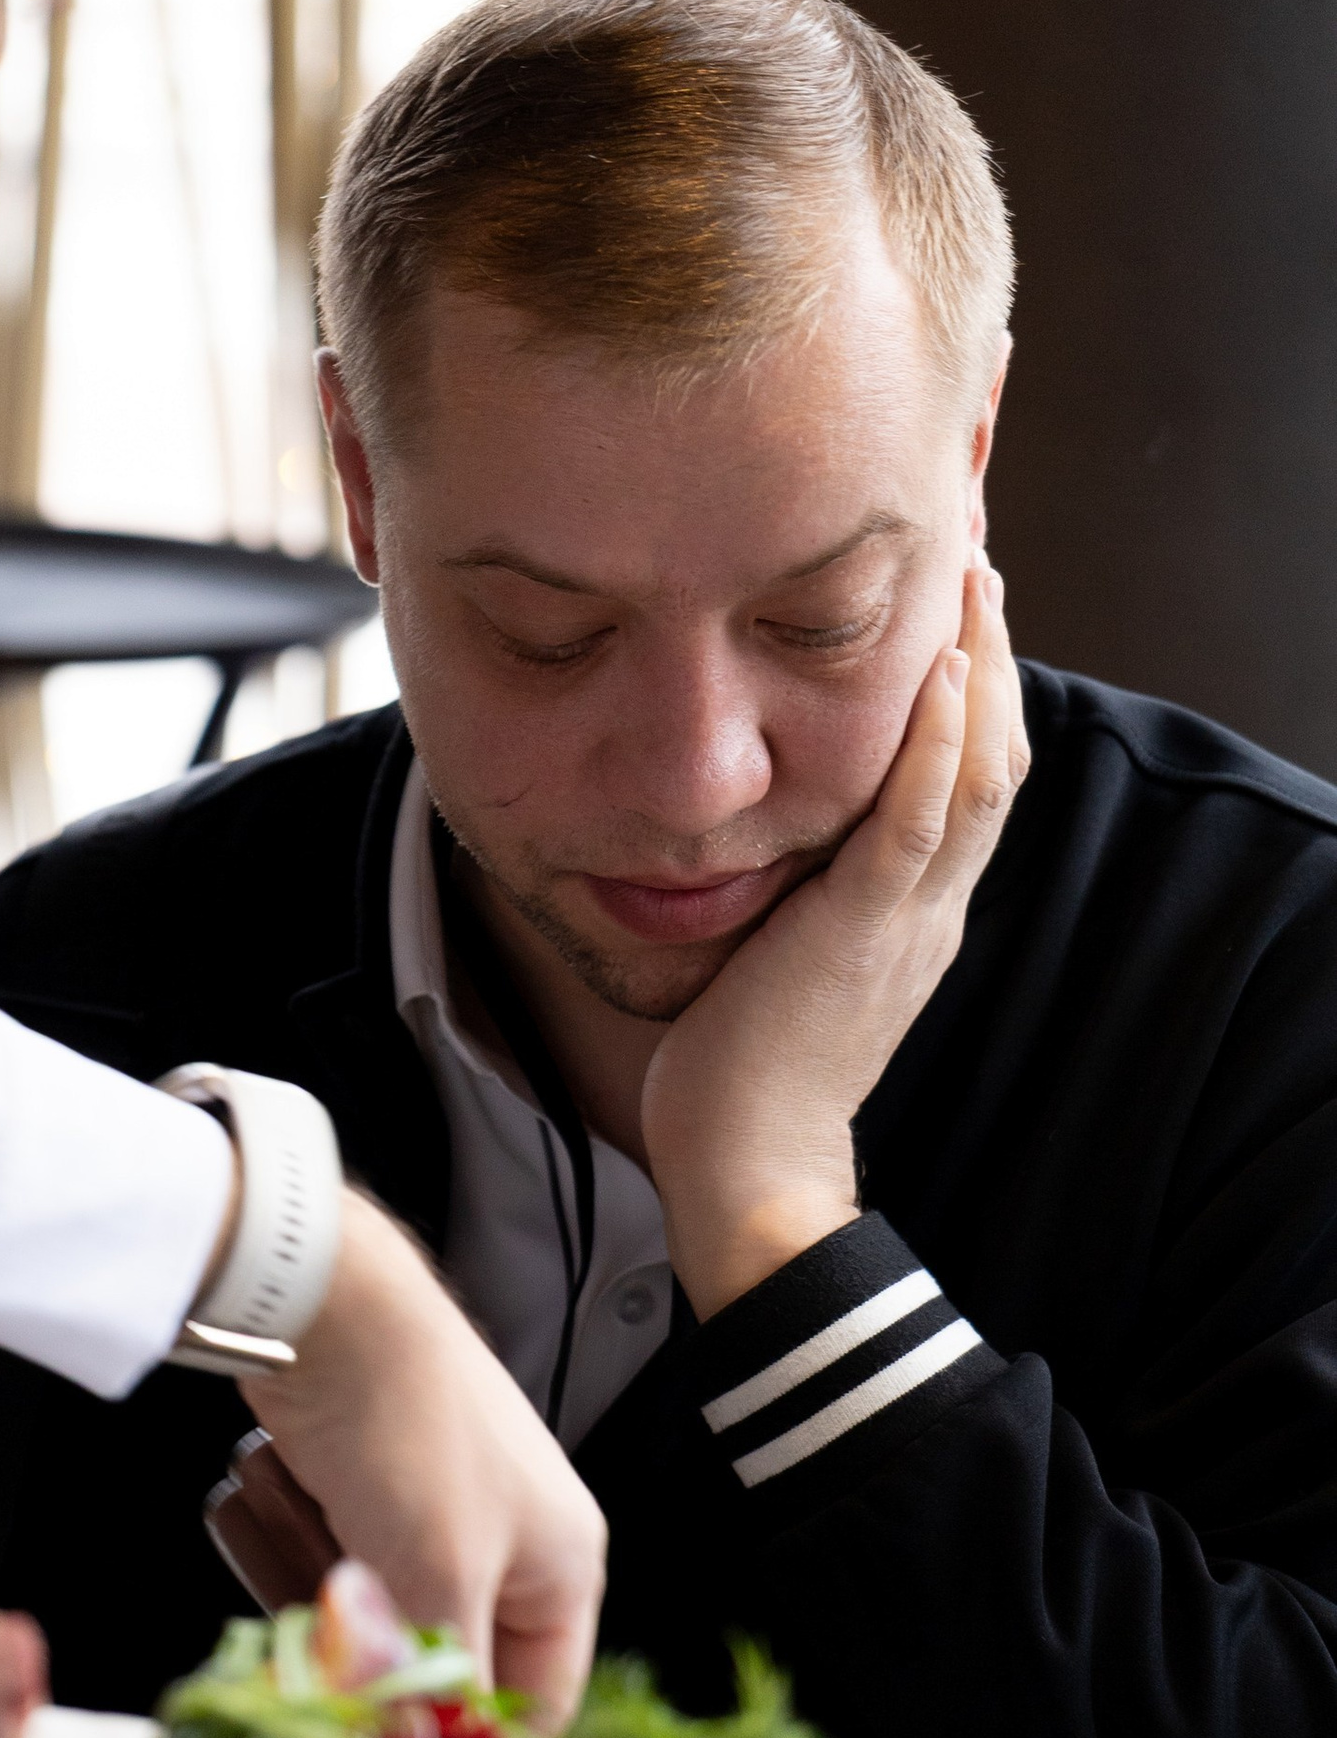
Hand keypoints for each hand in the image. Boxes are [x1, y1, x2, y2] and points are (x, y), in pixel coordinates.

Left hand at [243, 1186, 604, 1722]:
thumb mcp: (439, 1576)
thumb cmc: (409, 1432)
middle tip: (342, 1700)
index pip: (539, 1701)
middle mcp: (518, 1539)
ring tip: (308, 1627)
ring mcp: (446, 1507)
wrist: (332, 1308)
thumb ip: (445, 1680)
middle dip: (402, 1684)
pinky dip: (328, 1580)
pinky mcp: (380, 1483)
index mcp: (566, 1563)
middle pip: (463, 1658)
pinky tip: (287, 1571)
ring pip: (403, 1614)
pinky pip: (360, 1566)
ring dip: (356, 1632)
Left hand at [643, 562, 1028, 1316]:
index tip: (958, 621)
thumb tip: (761, 844)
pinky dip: (933, 746)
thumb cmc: (740, 1077)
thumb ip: (796, 901)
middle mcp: (929, 912)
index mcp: (914, 919)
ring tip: (973, 586)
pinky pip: (916, 825)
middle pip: (996, 762)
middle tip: (981, 569)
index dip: (974, 700)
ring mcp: (905, 922)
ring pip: (977, 777)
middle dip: (991, 659)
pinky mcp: (861, 931)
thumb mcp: (783, 963)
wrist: (747, 1169)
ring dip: (977, 674)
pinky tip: (935, 675)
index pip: (970, 788)